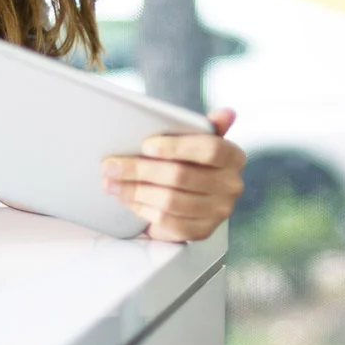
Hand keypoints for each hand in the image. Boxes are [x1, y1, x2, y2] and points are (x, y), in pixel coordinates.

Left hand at [103, 108, 246, 242]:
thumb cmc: (194, 162)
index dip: (176, 147)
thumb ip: (207, 126)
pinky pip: (168, 222)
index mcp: (234, 157)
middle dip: (140, 170)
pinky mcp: (202, 231)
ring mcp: (218, 212)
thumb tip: (226, 113)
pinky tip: (128, 200)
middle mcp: (231, 186)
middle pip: (181, 176)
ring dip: (135, 191)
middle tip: (111, 166)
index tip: (145, 145)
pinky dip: (143, 210)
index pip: (209, 149)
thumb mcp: (200, 140)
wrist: (198, 195)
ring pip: (170, 201)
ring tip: (112, 183)